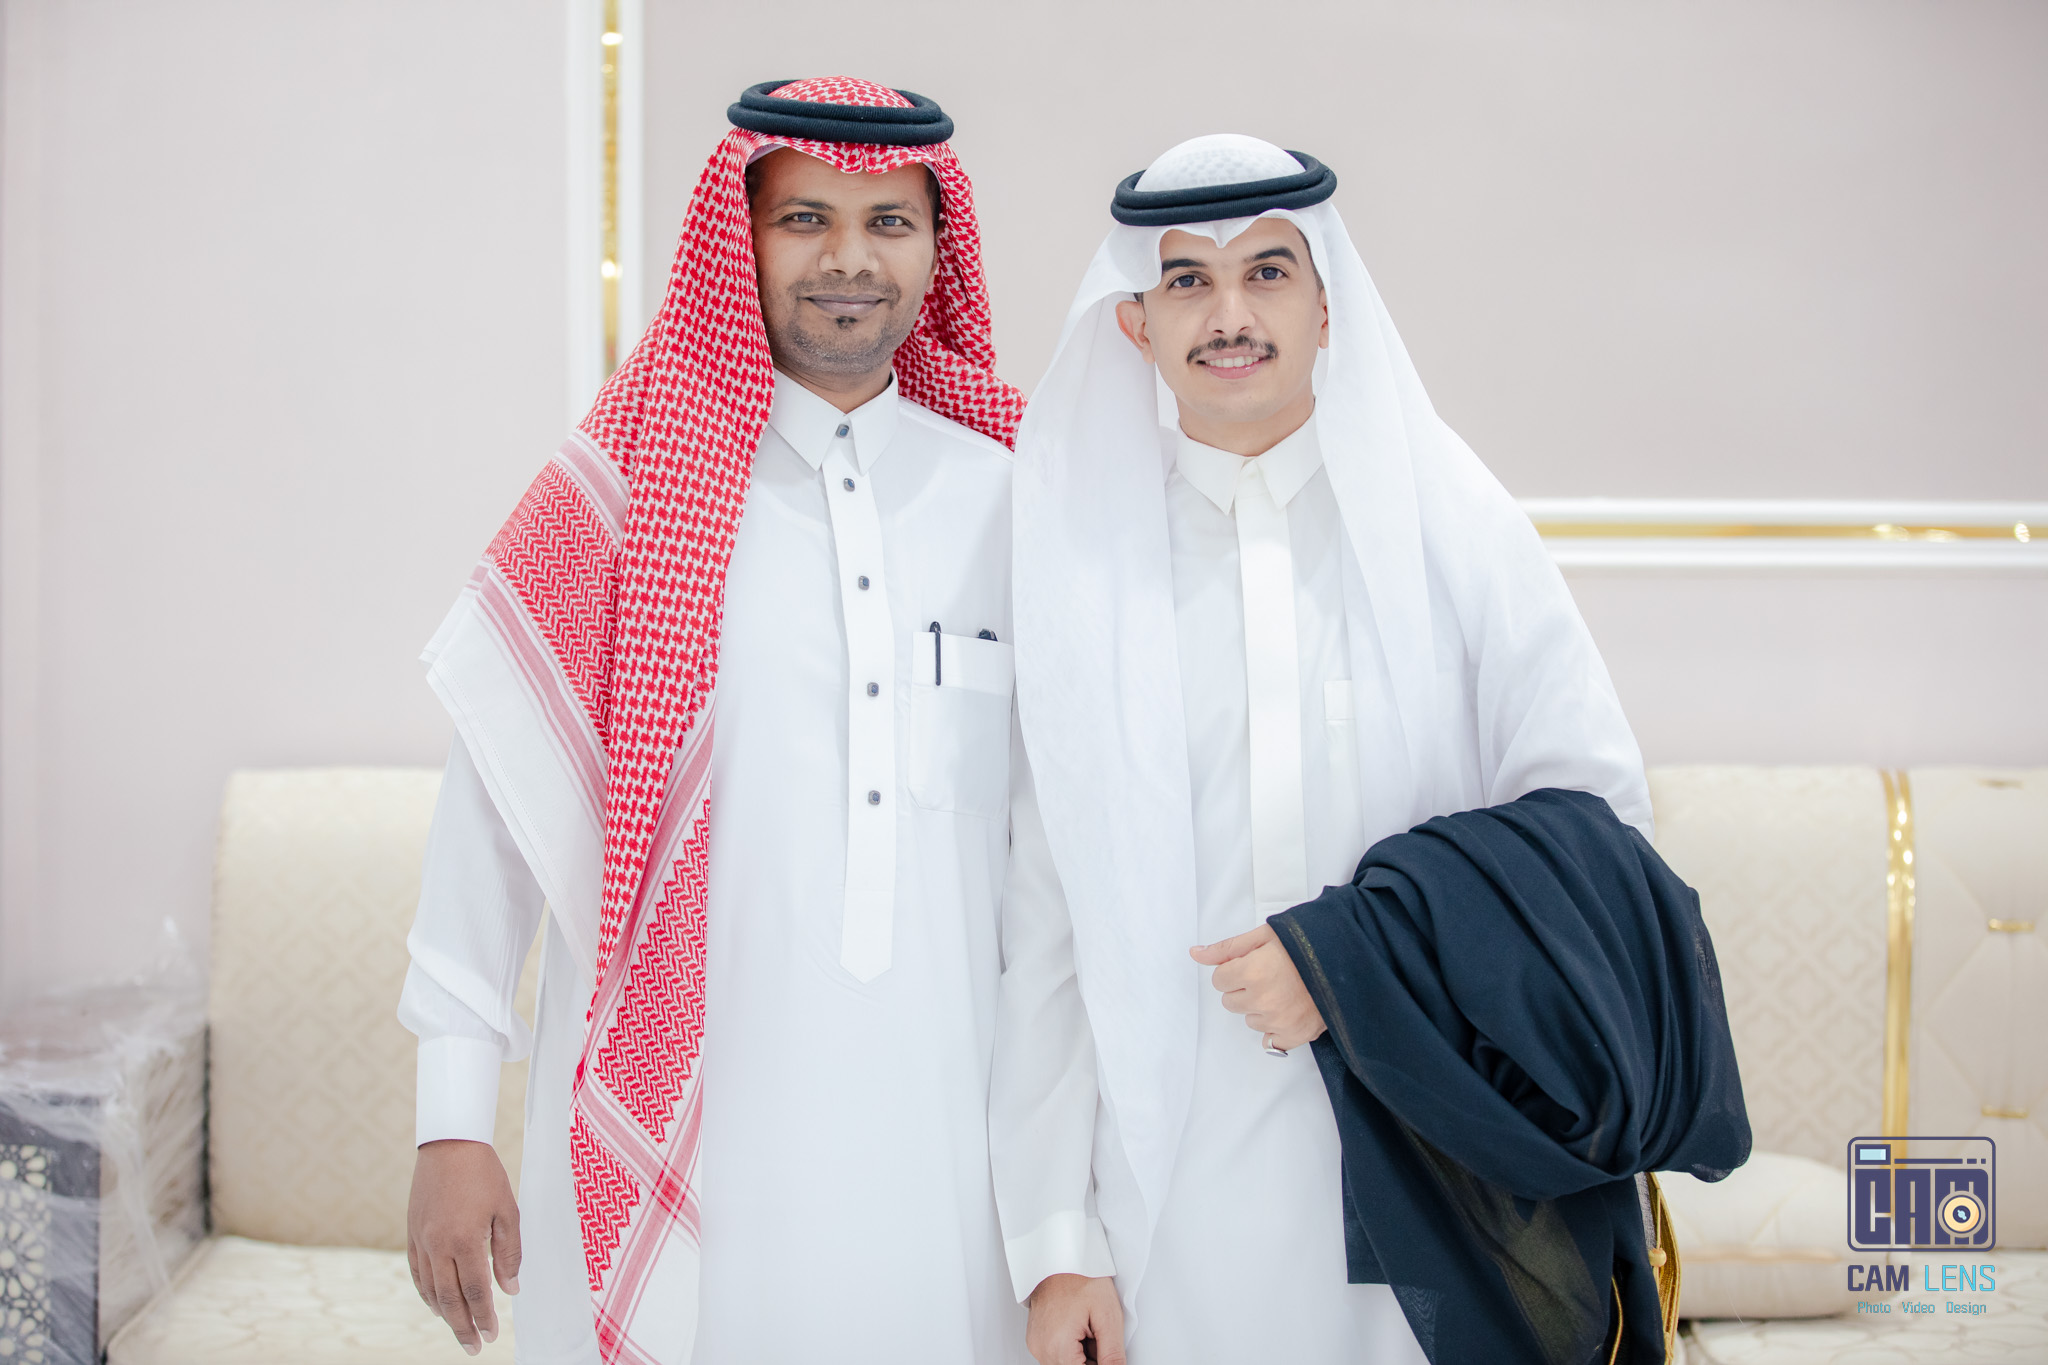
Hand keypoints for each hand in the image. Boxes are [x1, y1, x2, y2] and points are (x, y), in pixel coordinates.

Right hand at [407, 1138, 520, 1354]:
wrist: (449, 1144)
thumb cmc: (484, 1175)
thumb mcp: (507, 1210)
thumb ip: (509, 1252)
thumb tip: (511, 1289)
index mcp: (465, 1241)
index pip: (475, 1292)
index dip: (484, 1317)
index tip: (492, 1335)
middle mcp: (439, 1246)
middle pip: (450, 1299)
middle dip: (463, 1327)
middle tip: (475, 1346)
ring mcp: (422, 1241)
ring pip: (431, 1290)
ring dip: (445, 1314)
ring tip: (459, 1330)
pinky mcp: (412, 1233)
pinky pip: (417, 1272)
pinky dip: (426, 1293)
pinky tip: (436, 1304)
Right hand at [1027, 1273, 1125, 1364]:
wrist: (1061, 1256)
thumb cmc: (1081, 1278)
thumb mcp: (1107, 1317)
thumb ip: (1112, 1355)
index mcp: (1058, 1348)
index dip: (1101, 1362)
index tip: (1103, 1344)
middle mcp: (1042, 1350)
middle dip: (1093, 1359)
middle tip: (1098, 1333)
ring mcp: (1037, 1345)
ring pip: (1066, 1363)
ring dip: (1082, 1354)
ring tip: (1088, 1327)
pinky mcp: (1036, 1340)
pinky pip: (1057, 1355)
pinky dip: (1071, 1347)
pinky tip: (1078, 1327)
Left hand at [1189, 923, 1325, 1051]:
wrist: (1346, 961)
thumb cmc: (1306, 943)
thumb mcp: (1265, 935)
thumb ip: (1227, 948)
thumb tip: (1195, 954)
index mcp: (1253, 971)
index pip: (1219, 979)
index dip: (1234, 969)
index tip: (1253, 963)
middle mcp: (1263, 1000)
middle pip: (1230, 1001)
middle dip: (1244, 988)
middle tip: (1270, 975)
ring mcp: (1279, 1021)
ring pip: (1249, 1019)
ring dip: (1260, 1007)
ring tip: (1284, 989)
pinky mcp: (1296, 1035)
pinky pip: (1270, 1041)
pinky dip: (1276, 1029)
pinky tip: (1289, 1011)